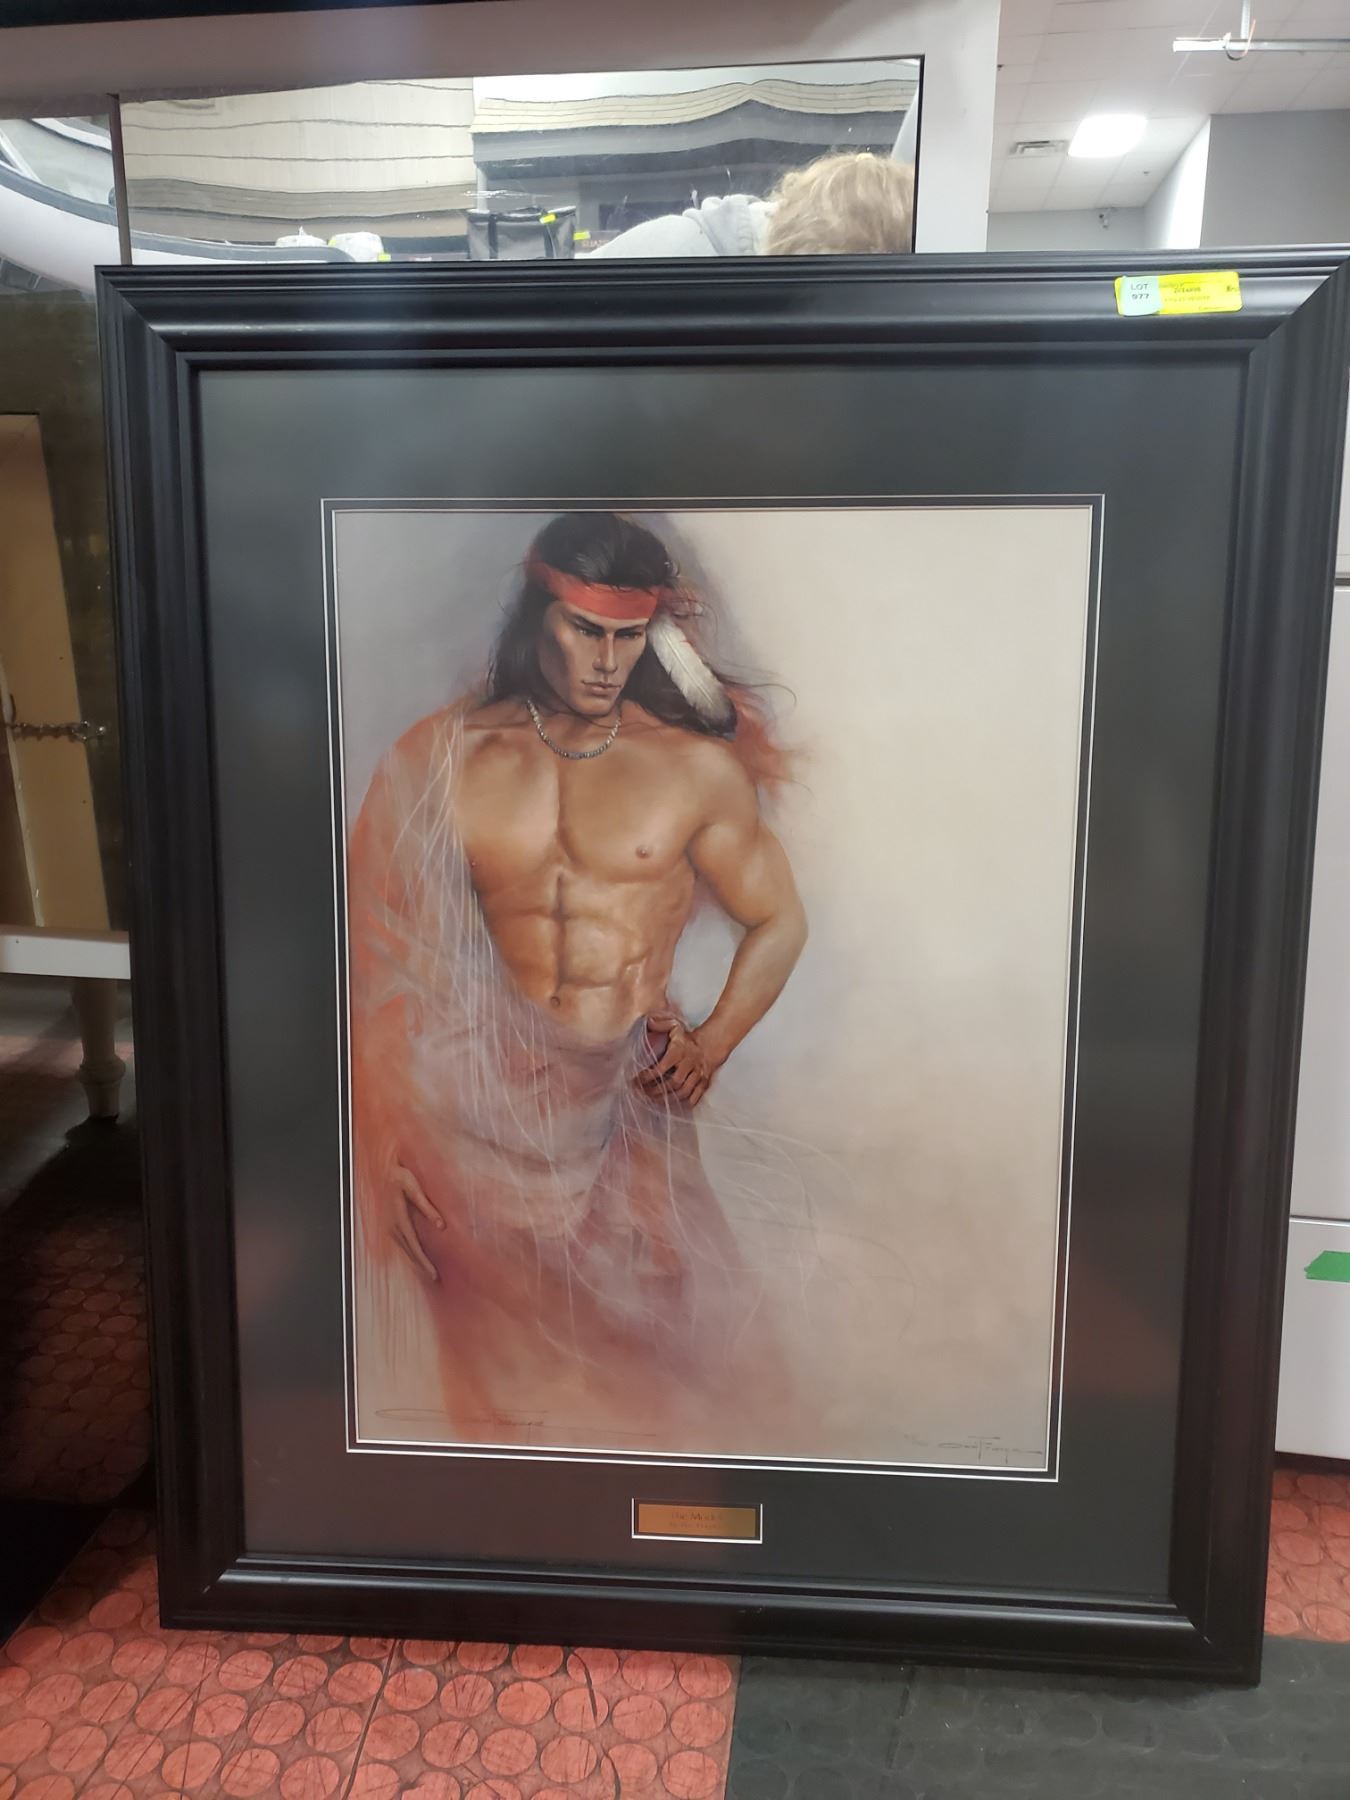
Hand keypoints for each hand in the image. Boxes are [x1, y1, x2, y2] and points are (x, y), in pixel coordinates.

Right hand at [389, 1162, 443, 1281]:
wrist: (383, 1171)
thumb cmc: (400, 1176)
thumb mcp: (415, 1188)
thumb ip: (427, 1207)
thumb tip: (441, 1226)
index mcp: (399, 1219)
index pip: (414, 1246)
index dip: (424, 1261)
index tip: (433, 1274)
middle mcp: (392, 1227)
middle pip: (409, 1252)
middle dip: (422, 1266)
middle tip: (435, 1278)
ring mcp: (389, 1227)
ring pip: (404, 1249)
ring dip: (416, 1260)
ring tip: (429, 1271)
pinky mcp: (390, 1225)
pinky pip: (402, 1243)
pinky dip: (411, 1252)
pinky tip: (418, 1256)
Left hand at [636, 1011, 717, 1107]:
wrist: (709, 1045)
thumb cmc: (687, 1040)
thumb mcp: (675, 1027)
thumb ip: (661, 1024)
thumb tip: (648, 1022)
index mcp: (679, 1051)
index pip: (662, 1067)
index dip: (649, 1076)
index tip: (637, 1080)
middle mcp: (689, 1064)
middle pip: (672, 1083)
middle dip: (656, 1090)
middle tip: (642, 1093)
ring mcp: (698, 1074)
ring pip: (683, 1091)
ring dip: (668, 1098)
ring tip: (653, 1100)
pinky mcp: (704, 1082)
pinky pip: (695, 1096)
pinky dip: (684, 1102)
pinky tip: (673, 1104)